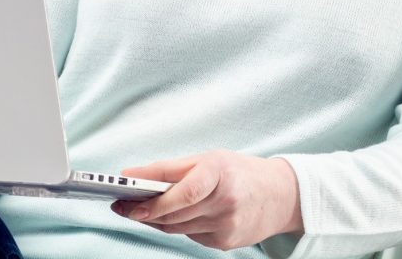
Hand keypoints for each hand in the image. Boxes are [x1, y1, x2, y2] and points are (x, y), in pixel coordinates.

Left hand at [111, 149, 304, 251]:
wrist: (280, 196)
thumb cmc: (239, 172)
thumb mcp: (208, 159)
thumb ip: (169, 169)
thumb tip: (130, 175)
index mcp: (219, 172)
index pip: (183, 192)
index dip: (154, 201)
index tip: (128, 201)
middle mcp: (225, 201)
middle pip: (175, 214)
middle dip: (144, 211)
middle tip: (121, 205)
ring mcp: (227, 226)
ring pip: (177, 228)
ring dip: (155, 219)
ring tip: (136, 210)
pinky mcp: (226, 243)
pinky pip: (190, 236)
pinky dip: (177, 226)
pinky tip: (171, 217)